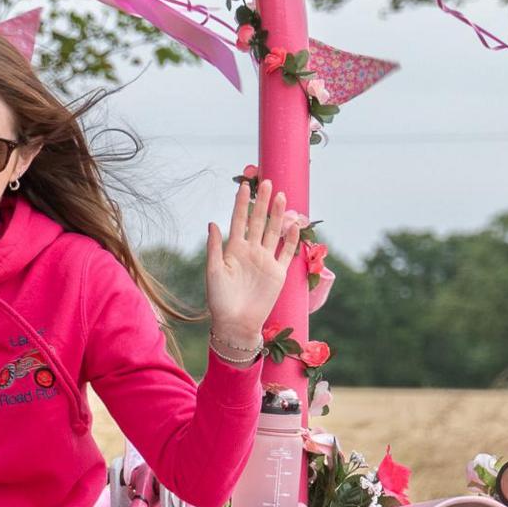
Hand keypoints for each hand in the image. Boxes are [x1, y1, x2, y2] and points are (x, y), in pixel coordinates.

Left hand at [203, 172, 306, 361]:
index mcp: (234, 249)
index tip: (244, 185)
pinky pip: (286, 252)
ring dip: (278, 215)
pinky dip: (291, 239)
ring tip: (282, 196)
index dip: (241, 203)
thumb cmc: (220, 300)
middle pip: (259, 222)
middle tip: (267, 182)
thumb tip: (213, 223)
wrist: (236, 324)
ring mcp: (266, 261)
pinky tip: (294, 225)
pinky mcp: (278, 273)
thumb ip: (214, 247)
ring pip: (274, 232)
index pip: (239, 221)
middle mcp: (251, 251)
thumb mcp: (213, 272)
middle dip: (262, 202)